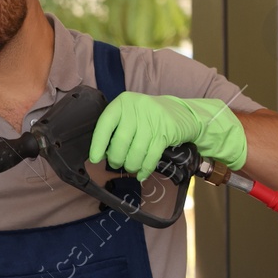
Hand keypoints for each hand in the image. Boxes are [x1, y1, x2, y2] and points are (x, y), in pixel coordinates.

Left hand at [88, 93, 248, 180]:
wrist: (183, 113)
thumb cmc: (148, 117)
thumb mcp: (130, 114)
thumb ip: (116, 128)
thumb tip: (102, 153)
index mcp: (122, 102)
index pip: (104, 124)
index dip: (98, 144)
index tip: (95, 158)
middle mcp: (136, 109)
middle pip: (120, 141)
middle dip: (116, 158)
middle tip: (117, 164)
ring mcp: (152, 120)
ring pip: (135, 151)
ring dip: (131, 165)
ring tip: (131, 168)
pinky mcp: (165, 133)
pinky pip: (151, 156)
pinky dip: (145, 169)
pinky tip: (141, 174)